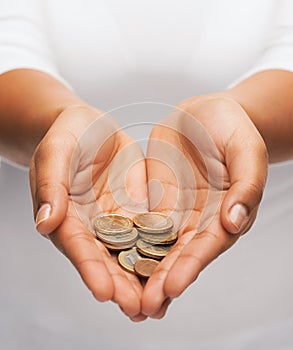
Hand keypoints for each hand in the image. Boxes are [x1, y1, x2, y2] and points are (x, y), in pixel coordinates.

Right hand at [30, 105, 148, 320]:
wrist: (91, 128)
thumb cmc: (67, 136)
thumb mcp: (56, 152)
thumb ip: (51, 185)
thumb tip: (45, 222)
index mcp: (67, 217)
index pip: (78, 246)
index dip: (90, 269)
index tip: (105, 292)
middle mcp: (92, 226)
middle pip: (107, 260)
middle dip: (122, 285)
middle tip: (139, 309)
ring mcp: (117, 220)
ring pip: (132, 253)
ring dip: (144, 278)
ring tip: (161, 302)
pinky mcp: (137, 211)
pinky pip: (151, 232)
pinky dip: (162, 252)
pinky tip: (178, 267)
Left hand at [142, 95, 267, 317]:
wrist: (205, 114)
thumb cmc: (232, 128)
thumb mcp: (245, 151)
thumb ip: (246, 185)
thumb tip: (234, 222)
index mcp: (226, 214)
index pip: (207, 245)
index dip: (190, 267)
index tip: (172, 287)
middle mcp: (200, 220)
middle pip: (179, 255)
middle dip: (161, 281)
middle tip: (142, 307)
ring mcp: (176, 212)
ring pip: (157, 247)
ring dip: (141, 272)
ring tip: (122, 295)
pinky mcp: (156, 202)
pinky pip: (139, 224)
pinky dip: (127, 243)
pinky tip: (109, 258)